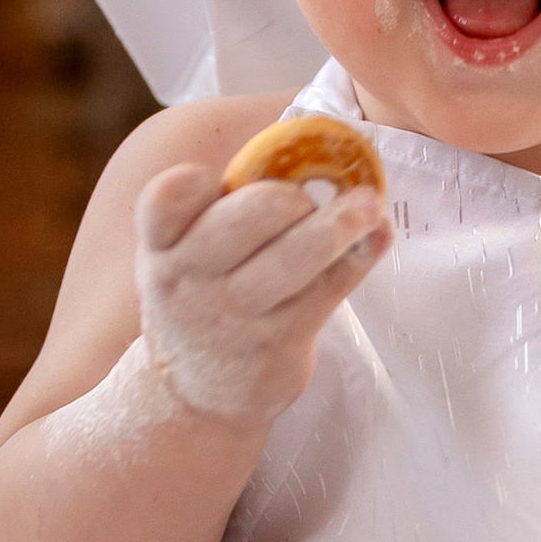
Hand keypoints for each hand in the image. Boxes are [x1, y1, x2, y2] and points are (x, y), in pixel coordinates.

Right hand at [129, 161, 389, 431]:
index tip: (214, 178)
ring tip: (367, 205)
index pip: (163, 201)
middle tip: (306, 197)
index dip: (190, 182)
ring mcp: (236, 315)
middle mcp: (191, 280)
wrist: (197, 395)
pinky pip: (328, 289)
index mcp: (161, 246)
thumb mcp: (185, 256)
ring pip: (293, 258)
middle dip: (286, 197)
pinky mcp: (279, 342)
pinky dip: (360, 257)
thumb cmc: (201, 299)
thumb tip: (308, 146)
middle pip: (244, 220)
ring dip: (338, 224)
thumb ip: (223, 209)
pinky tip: (379, 236)